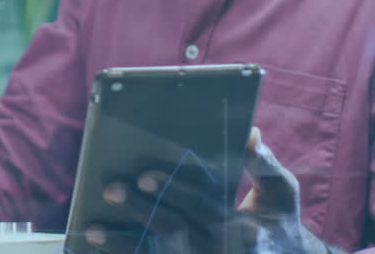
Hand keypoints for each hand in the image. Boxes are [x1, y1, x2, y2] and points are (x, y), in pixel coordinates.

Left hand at [86, 127, 332, 253]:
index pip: (201, 204)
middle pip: (174, 229)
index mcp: (240, 226)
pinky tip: (101, 252)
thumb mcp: (281, 192)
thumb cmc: (281, 223)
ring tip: (93, 231)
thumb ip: (263, 163)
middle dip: (141, 211)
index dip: (172, 188)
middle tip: (111, 190)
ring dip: (125, 244)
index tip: (144, 175)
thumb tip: (248, 132)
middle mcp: (220, 249)